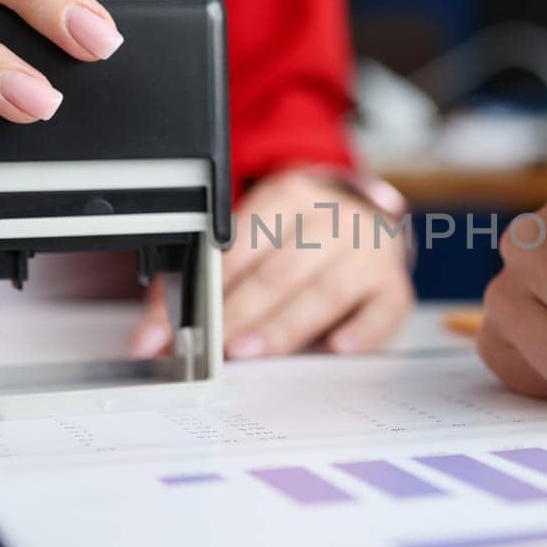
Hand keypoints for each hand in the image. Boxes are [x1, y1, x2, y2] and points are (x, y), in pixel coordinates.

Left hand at [131, 169, 414, 358]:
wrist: (364, 223)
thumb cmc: (298, 239)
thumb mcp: (252, 240)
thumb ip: (204, 283)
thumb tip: (153, 335)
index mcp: (291, 195)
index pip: (242, 240)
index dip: (208, 284)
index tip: (180, 323)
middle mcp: (334, 218)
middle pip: (282, 268)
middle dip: (241, 309)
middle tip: (213, 345)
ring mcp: (370, 251)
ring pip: (326, 289)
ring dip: (285, 325)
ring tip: (250, 351)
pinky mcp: (394, 286)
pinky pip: (382, 310)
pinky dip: (360, 331)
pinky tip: (335, 348)